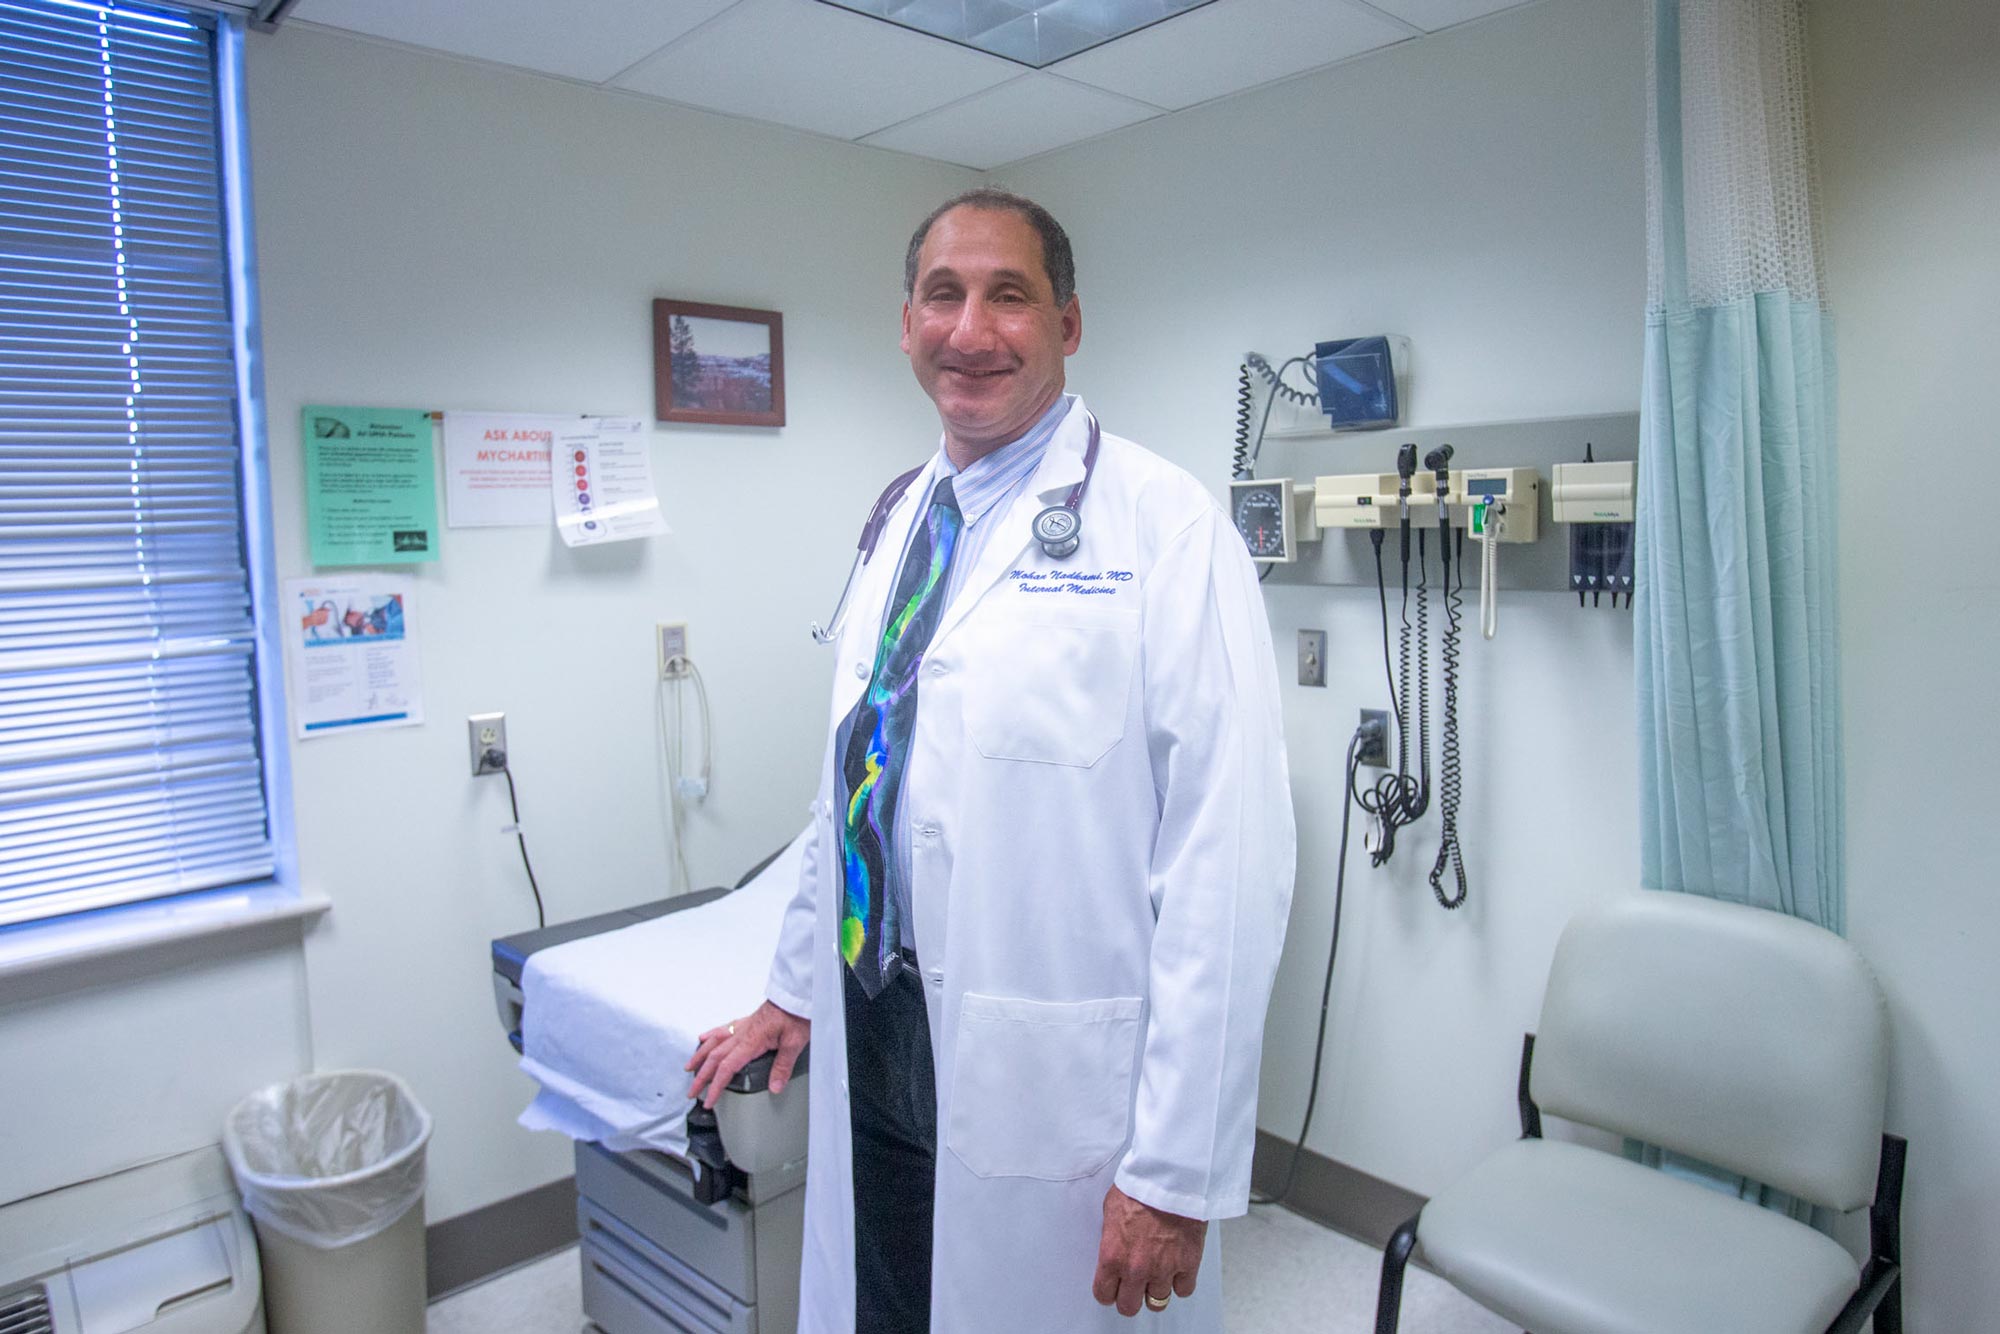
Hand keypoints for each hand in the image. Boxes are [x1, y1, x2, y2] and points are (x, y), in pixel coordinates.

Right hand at [684, 1000, 809, 1108]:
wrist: (796, 994)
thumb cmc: (796, 1014)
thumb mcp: (794, 1043)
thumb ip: (782, 1066)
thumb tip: (774, 1087)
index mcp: (751, 1041)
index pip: (727, 1067)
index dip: (716, 1086)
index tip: (709, 1100)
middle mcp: (742, 1033)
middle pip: (714, 1057)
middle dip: (701, 1077)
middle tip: (692, 1092)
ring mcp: (743, 1026)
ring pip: (714, 1042)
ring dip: (700, 1056)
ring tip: (689, 1067)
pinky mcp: (747, 1021)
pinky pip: (723, 1029)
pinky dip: (710, 1034)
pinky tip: (703, 1037)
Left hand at [1091, 1185, 1205, 1316]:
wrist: (1171, 1177)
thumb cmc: (1141, 1186)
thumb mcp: (1111, 1209)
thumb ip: (1112, 1236)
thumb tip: (1114, 1244)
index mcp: (1112, 1256)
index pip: (1104, 1294)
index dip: (1109, 1292)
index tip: (1113, 1287)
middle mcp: (1136, 1269)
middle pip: (1129, 1306)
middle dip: (1131, 1297)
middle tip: (1135, 1286)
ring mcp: (1163, 1269)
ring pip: (1158, 1302)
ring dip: (1156, 1290)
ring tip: (1157, 1275)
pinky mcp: (1187, 1264)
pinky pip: (1183, 1290)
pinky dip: (1181, 1282)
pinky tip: (1177, 1269)